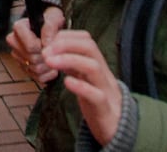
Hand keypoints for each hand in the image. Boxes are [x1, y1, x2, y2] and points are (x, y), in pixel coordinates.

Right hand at [8, 8, 65, 85]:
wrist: (51, 30)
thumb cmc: (50, 22)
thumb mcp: (53, 19)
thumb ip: (49, 28)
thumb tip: (46, 43)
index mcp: (19, 28)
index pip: (30, 46)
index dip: (42, 47)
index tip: (48, 43)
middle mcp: (15, 42)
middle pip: (32, 59)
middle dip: (46, 56)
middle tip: (54, 50)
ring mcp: (19, 57)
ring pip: (35, 69)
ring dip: (48, 66)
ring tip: (53, 57)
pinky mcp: (24, 68)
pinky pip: (38, 78)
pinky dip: (48, 74)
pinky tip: (51, 65)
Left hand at [44, 29, 124, 145]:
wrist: (120, 129)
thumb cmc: (98, 102)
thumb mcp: (85, 80)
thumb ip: (72, 66)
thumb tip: (53, 52)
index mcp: (98, 65)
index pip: (86, 40)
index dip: (66, 37)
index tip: (48, 43)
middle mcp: (102, 73)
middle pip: (90, 47)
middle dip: (66, 44)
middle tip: (46, 51)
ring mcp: (105, 90)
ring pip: (93, 67)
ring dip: (69, 60)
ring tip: (50, 61)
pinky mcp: (105, 110)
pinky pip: (97, 96)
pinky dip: (81, 87)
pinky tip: (67, 82)